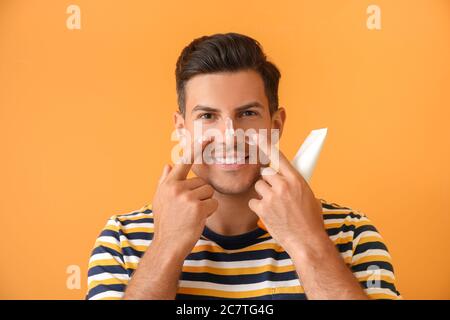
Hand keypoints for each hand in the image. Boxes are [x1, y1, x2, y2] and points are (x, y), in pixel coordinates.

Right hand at [151, 137, 217, 257]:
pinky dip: (210, 212)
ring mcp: (187, 197)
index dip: (197, 148)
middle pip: (202, 182)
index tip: (208, 137)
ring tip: (192, 215)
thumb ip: (164, 180)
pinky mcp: (198, 208)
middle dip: (200, 195)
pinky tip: (198, 219)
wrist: (167, 244)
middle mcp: (177, 187)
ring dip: (205, 204)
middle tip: (189, 210)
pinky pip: (213, 203)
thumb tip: (168, 163)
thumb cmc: (165, 222)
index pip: (185, 161)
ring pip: (209, 193)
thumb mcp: (160, 200)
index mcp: (168, 184)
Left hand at [248, 143, 326, 251]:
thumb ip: (295, 184)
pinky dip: (258, 207)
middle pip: (265, 172)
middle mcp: (283, 185)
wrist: (307, 241)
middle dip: (268, 180)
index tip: (255, 136)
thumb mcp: (309, 196)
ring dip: (263, 194)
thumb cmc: (311, 220)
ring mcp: (271, 197)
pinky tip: (269, 214)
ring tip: (275, 206)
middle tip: (275, 192)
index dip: (266, 145)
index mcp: (296, 180)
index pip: (279, 157)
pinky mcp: (262, 209)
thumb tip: (285, 178)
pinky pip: (253, 201)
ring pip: (258, 186)